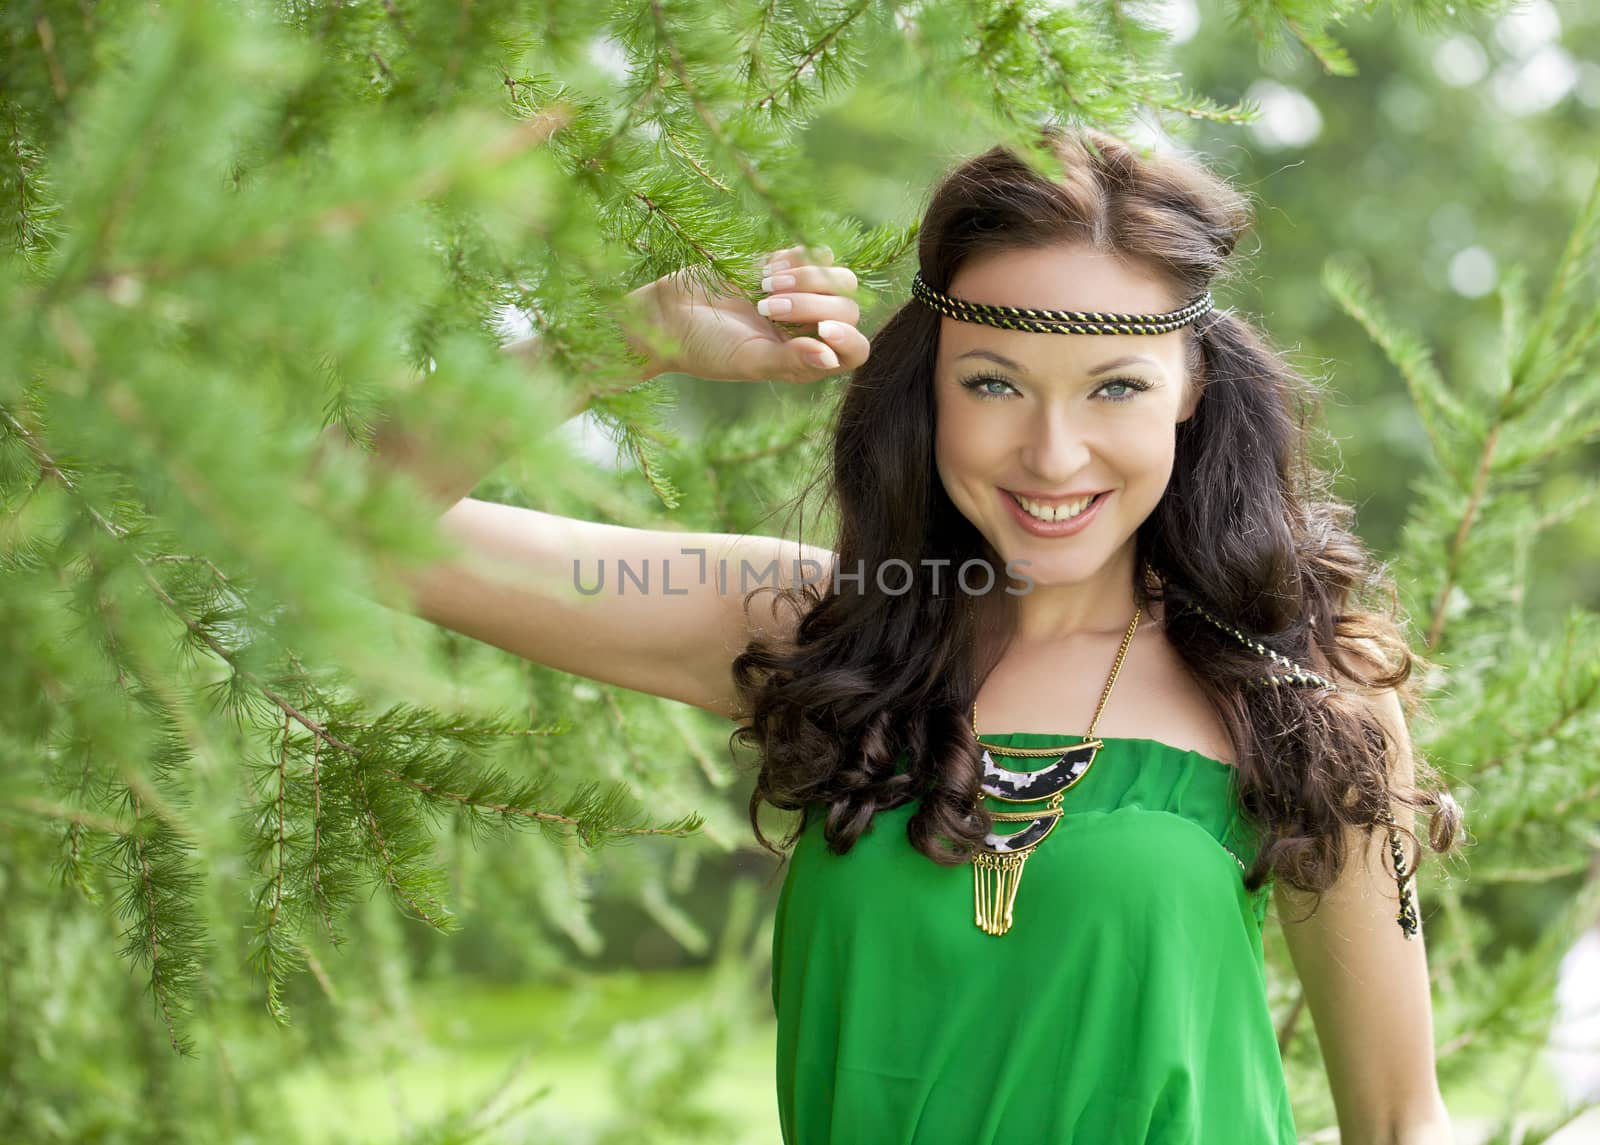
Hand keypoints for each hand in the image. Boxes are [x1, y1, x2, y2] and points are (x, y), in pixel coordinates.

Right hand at [630, 245, 870, 384]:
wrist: (668, 313)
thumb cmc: (705, 348)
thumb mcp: (749, 361)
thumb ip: (791, 361)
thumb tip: (829, 357)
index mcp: (807, 359)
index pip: (854, 351)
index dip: (849, 338)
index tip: (823, 328)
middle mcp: (810, 328)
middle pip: (848, 310)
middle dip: (812, 305)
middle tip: (767, 307)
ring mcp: (802, 295)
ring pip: (841, 279)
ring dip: (809, 279)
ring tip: (766, 287)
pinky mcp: (786, 265)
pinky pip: (816, 253)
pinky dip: (797, 259)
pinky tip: (764, 271)